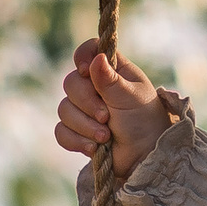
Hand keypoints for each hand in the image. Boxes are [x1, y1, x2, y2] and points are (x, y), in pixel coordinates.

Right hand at [56, 39, 170, 182]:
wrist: (144, 155)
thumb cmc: (144, 121)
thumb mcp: (131, 98)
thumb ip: (111, 80)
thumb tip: (97, 58)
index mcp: (112, 70)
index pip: (89, 50)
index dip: (82, 57)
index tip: (85, 71)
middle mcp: (95, 86)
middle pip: (71, 83)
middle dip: (87, 103)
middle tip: (107, 117)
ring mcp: (84, 109)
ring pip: (64, 109)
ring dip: (85, 126)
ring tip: (106, 136)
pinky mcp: (77, 131)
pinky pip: (62, 131)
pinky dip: (76, 140)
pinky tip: (94, 147)